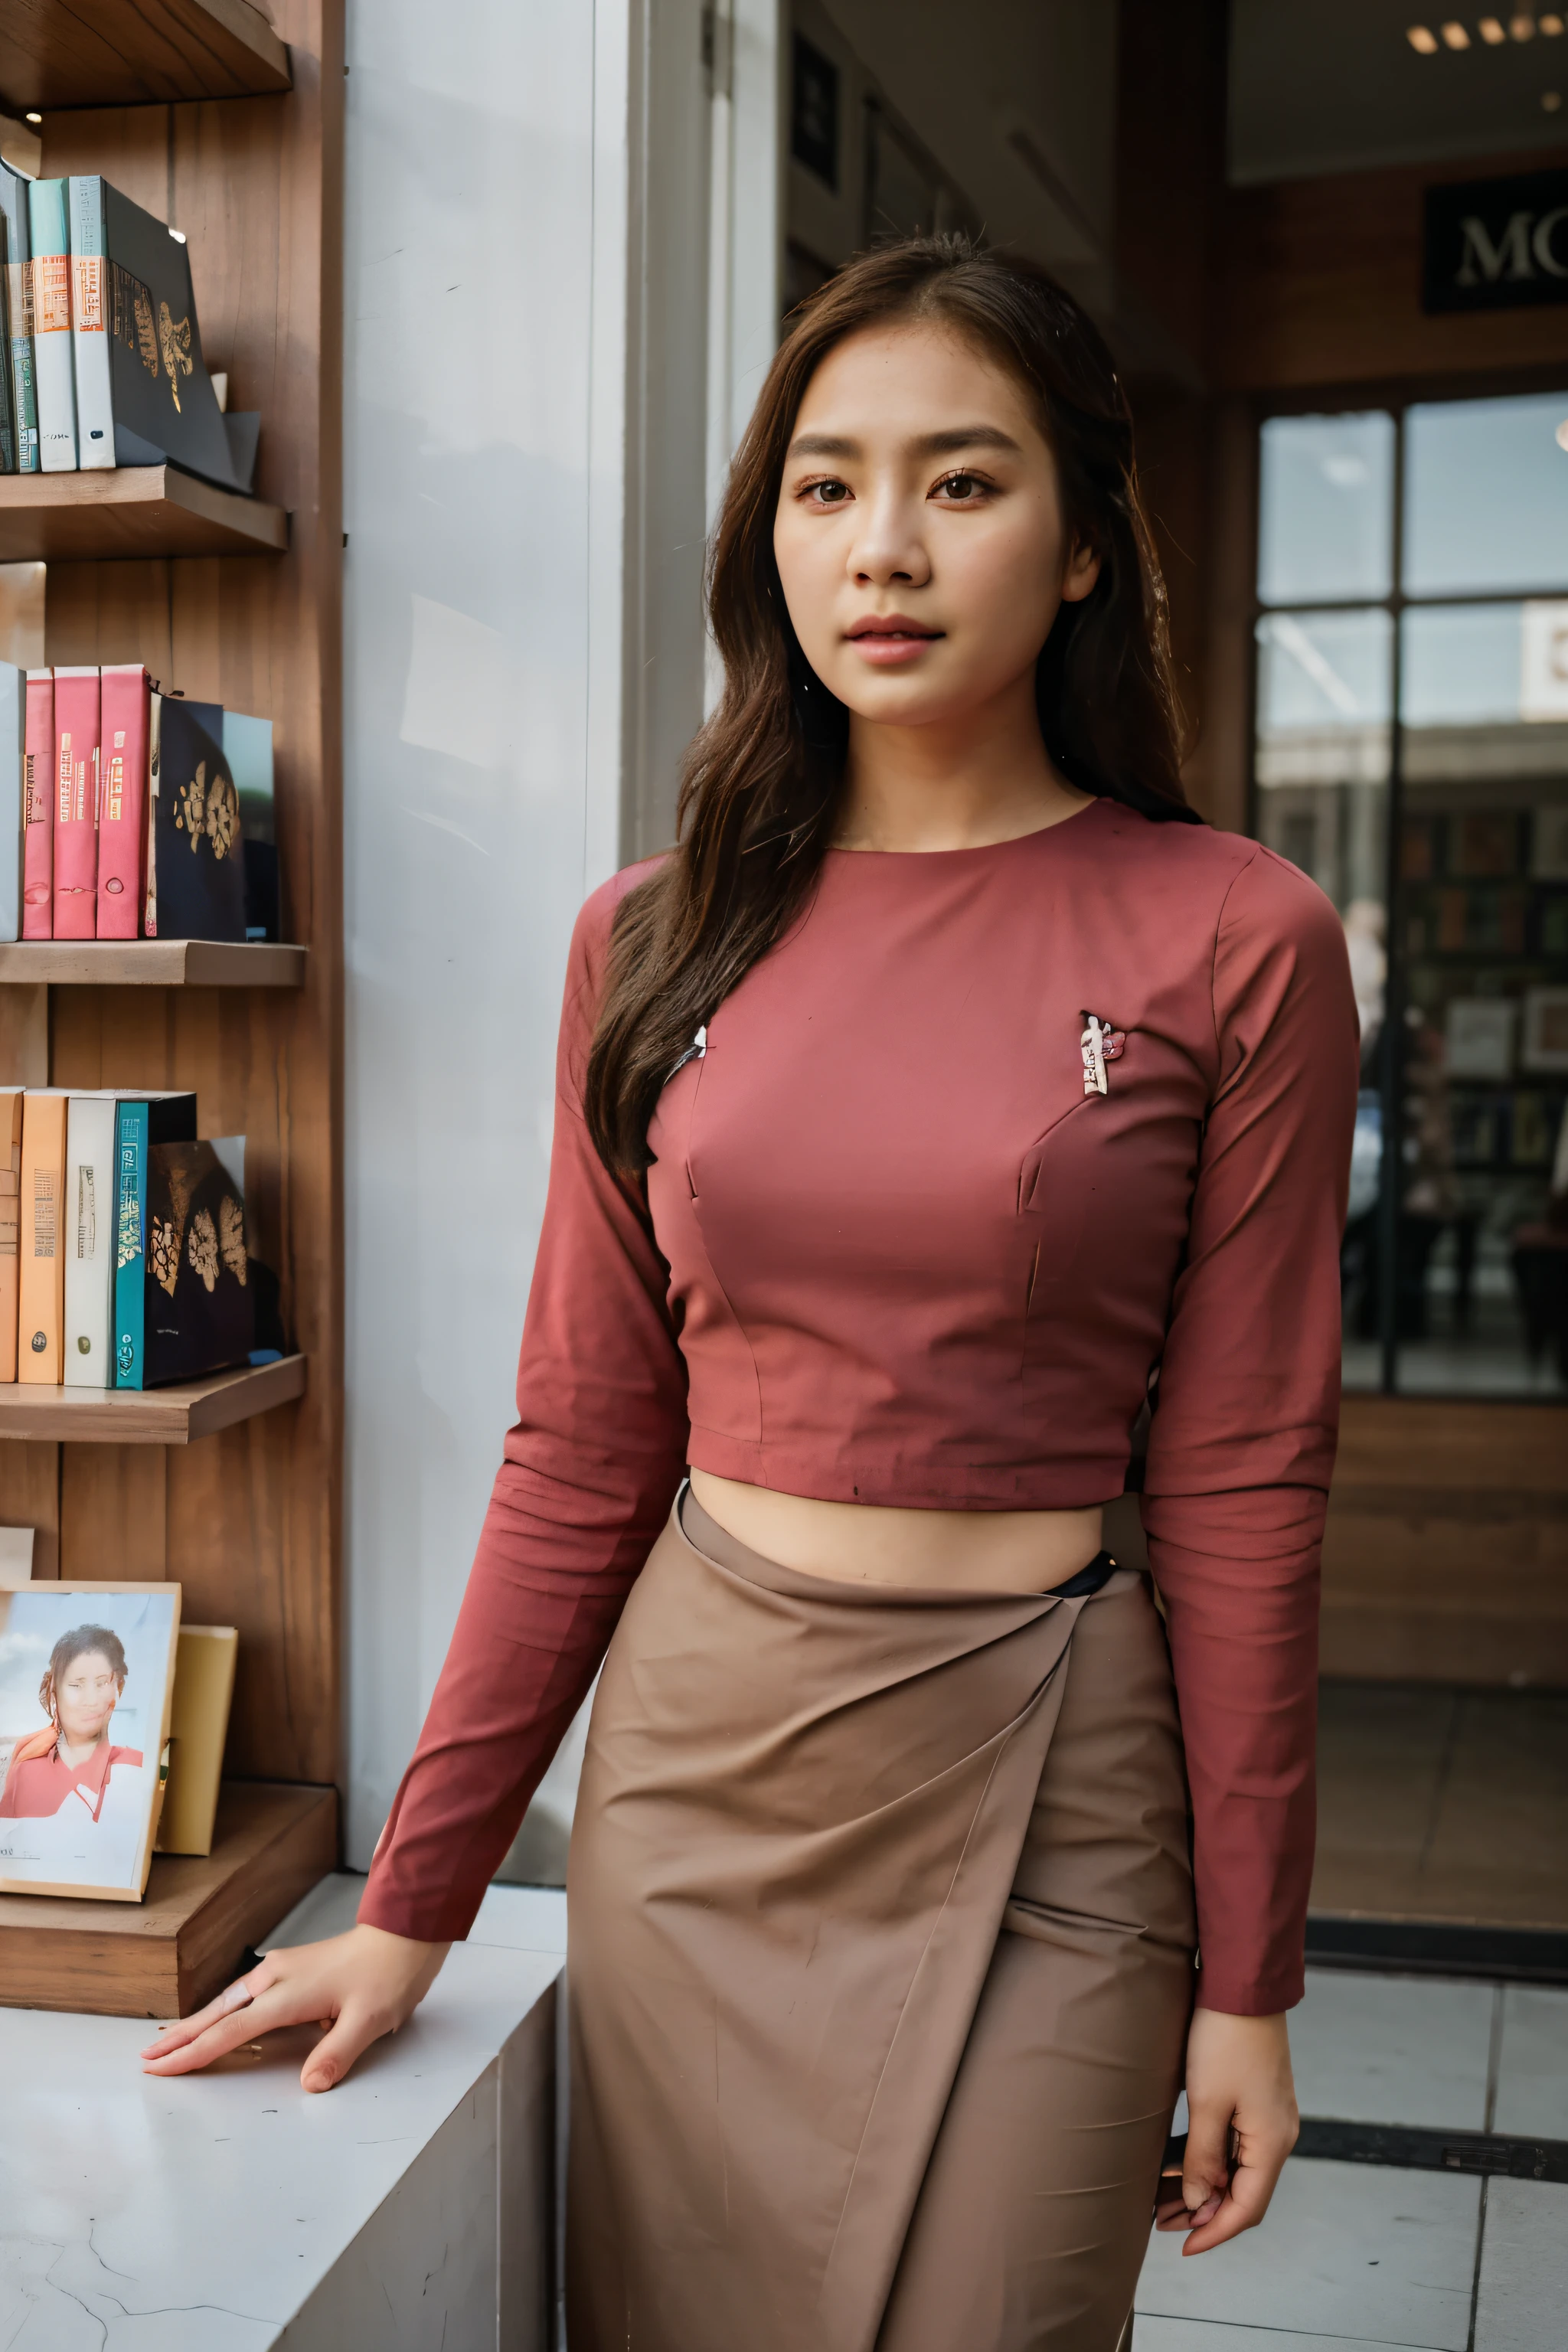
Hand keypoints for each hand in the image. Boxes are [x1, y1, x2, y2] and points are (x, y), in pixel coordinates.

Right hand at [140, 1924, 449, 2093]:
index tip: (161, 2068)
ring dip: (198, 2022)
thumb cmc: (388, 1974)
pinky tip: (218, 2016)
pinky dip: (222, 2009)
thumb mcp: (370, 2019)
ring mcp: (283, 1970)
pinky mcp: (293, 1968)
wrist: (403, 1934)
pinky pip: (245, 1994)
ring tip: (170, 2041)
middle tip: (148, 2058)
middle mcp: (277, 1978)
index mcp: (288, 1994)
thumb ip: (338, 2052)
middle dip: (181, 2038)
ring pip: (228, 2001)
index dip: (194, 2054)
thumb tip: (310, 2085)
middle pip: (217, 2014)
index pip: (230, 2032)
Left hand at [1155, 2007, 1297, 2254]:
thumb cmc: (1225, 2037)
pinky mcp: (1257, 2100)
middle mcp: (1278, 2135)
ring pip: (1238, 2170)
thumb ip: (1201, 2157)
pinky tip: (1178, 2163)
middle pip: (1243, 2192)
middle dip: (1204, 2212)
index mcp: (1273, 2142)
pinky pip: (1236, 2146)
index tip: (1183, 2246)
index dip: (1215, 2232)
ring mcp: (1269, 2117)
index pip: (1247, 2207)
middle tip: (1161, 2222)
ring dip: (1203, 2187)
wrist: (1242, 1985)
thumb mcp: (1206, 2101)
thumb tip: (1197, 2201)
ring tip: (1161, 2197)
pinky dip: (1210, 2160)